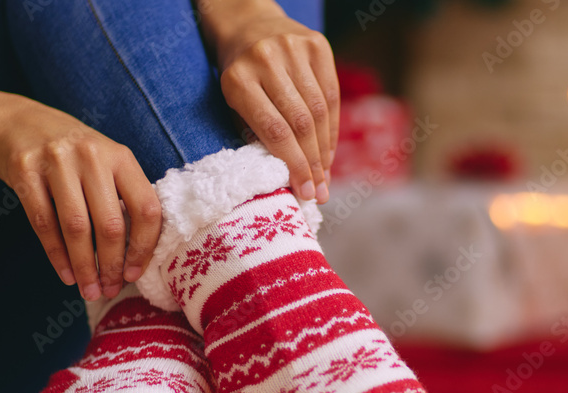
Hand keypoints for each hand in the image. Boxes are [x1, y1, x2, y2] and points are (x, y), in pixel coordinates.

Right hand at [0, 97, 161, 299]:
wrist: (16, 124)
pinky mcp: (25, 171)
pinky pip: (44, 223)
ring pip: (77, 228)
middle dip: (111, 265)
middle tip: (109, 289)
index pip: (146, 207)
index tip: (134, 273)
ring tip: (89, 290)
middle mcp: (92, 156)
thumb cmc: (72, 156)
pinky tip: (66, 274)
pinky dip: (57, 255)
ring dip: (84, 266)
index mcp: (120, 156)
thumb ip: (122, 196)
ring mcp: (56, 161)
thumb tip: (137, 255)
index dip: (144, 246)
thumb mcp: (104, 163)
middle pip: (111, 224)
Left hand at [214, 11, 339, 202]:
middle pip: (301, 123)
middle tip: (318, 192)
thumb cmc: (240, 75)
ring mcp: (295, 49)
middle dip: (312, 163)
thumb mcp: (234, 103)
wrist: (248, 24)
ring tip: (325, 177)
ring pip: (320, 110)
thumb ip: (257, 134)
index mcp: (239, 79)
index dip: (294, 165)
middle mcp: (267, 60)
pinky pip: (332, 94)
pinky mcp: (317, 44)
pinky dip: (332, 128)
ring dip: (325, 150)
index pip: (275, 131)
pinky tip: (329, 151)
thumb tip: (290, 178)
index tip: (304, 192)